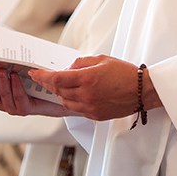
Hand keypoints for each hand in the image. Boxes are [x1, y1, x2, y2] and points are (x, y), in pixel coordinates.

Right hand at [0, 64, 71, 117]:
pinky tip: (15, 76)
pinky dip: (15, 87)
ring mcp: (12, 107)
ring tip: (1, 68)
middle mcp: (0, 102)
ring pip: (1, 97)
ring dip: (0, 82)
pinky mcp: (26, 109)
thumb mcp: (14, 66)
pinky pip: (18, 99)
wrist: (54, 93)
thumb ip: (2, 60)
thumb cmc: (30, 76)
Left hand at [29, 55, 160, 120]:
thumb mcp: (101, 59)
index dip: (42, 76)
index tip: (34, 73)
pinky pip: (76, 109)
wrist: (142, 91)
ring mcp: (90, 107)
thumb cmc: (124, 72)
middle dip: (50, 84)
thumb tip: (68, 68)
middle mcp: (86, 95)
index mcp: (87, 79)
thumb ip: (81, 63)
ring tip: (62, 85)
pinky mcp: (95, 116)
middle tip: (45, 77)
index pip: (56, 79)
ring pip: (65, 102)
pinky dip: (71, 101)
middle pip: (58, 91)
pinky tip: (75, 94)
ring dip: (60, 93)